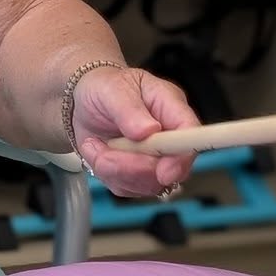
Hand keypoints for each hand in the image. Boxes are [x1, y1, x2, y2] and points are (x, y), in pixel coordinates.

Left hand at [69, 66, 197, 199]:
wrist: (85, 100)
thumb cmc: (106, 87)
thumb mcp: (113, 89)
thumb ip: (130, 109)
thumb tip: (149, 130)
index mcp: (172, 110)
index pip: (190, 137)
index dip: (182, 158)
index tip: (164, 172)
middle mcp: (169, 138)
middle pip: (170, 169)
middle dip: (133, 167)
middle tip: (103, 153)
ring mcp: (155, 159)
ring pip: (147, 184)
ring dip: (114, 169)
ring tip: (94, 145)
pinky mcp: (137, 175)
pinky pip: (127, 188)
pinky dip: (105, 173)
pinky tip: (97, 151)